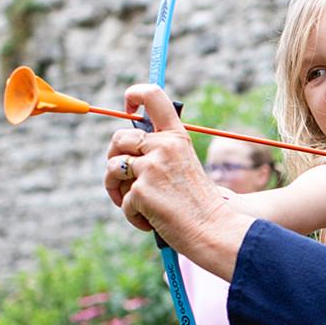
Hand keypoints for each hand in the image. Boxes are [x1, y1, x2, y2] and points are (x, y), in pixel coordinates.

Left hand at [104, 85, 250, 277]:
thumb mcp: (184, 166)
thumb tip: (125, 146)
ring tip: (137, 204)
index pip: (153, 95)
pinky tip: (151, 221)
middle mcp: (163, 146)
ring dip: (117, 189)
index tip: (128, 107)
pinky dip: (133, 215)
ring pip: (111, 169)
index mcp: (177, 137)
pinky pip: (122, 200)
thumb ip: (160, 152)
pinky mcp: (140, 191)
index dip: (134, 94)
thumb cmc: (199, 203)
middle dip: (113, 158)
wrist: (214, 230)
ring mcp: (151, 168)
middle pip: (118, 138)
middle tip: (124, 178)